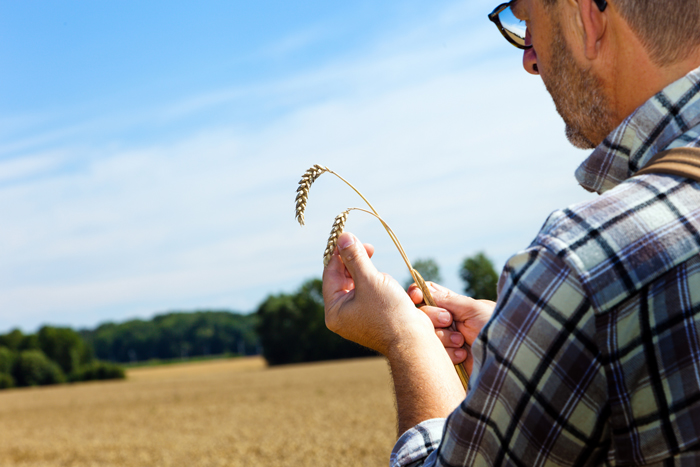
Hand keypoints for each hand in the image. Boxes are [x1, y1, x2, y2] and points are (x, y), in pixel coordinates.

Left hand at [322, 232, 432, 356]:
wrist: (414, 342)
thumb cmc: (390, 313)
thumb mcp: (370, 280)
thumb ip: (355, 257)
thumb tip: (343, 237)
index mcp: (334, 310)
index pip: (330, 274)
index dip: (339, 253)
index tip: (350, 236)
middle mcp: (342, 315)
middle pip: (343, 278)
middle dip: (356, 261)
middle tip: (369, 247)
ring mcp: (358, 317)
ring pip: (358, 284)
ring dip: (369, 273)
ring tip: (383, 274)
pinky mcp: (373, 317)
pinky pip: (370, 293)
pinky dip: (377, 284)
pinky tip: (388, 283)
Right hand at [408, 282, 494, 371]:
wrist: (510, 361)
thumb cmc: (499, 328)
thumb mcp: (474, 308)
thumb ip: (448, 299)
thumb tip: (424, 288)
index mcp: (455, 305)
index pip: (428, 294)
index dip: (418, 293)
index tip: (416, 297)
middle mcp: (448, 322)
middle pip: (422, 314)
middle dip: (434, 317)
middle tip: (449, 321)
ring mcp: (447, 341)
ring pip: (426, 335)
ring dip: (443, 337)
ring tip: (462, 343)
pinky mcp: (448, 360)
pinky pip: (434, 354)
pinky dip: (447, 354)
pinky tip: (463, 356)